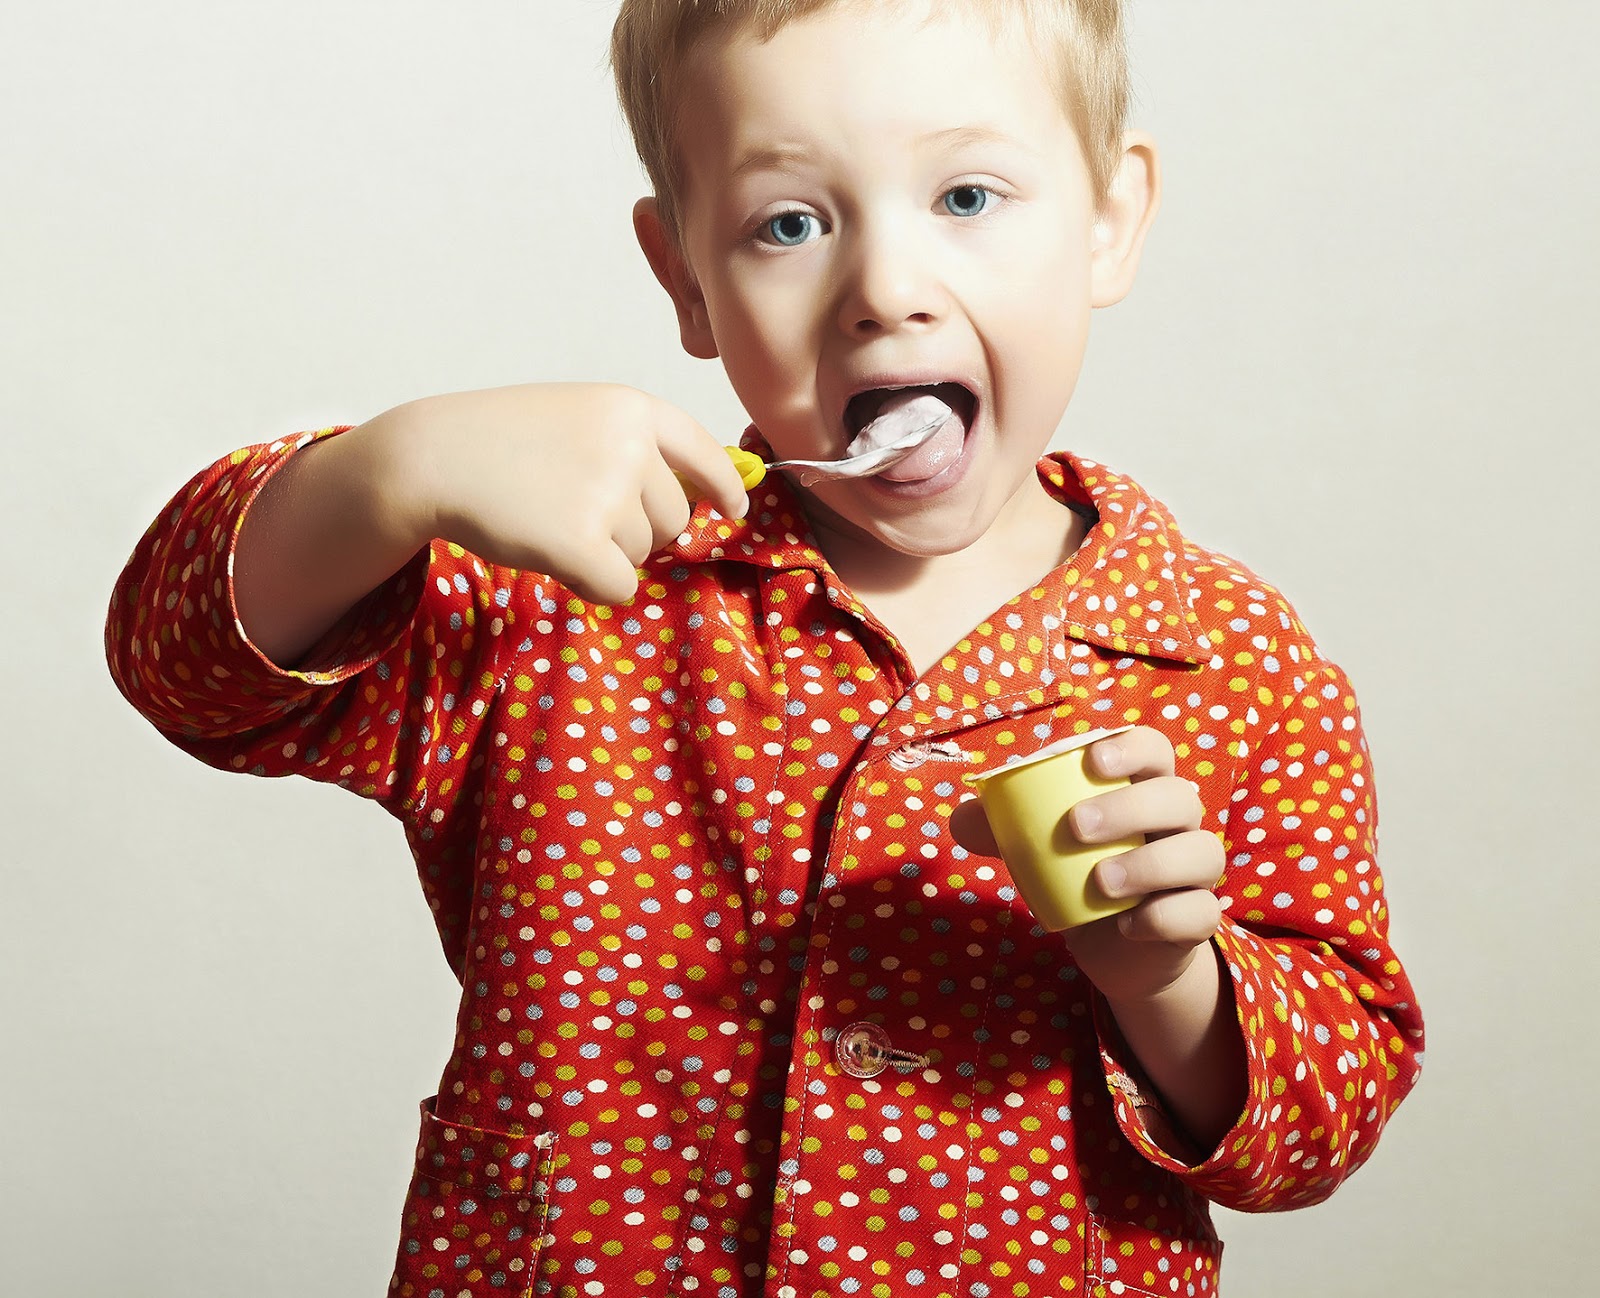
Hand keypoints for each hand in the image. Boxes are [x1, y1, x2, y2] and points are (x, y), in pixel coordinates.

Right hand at [391, 383, 749, 603]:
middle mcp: (630, 447)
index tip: (734, 508)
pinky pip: (620, 588)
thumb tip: (695, 502)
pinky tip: (551, 554)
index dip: (723, 486)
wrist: (431, 457)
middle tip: (573, 509)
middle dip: (636, 530)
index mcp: (632, 408)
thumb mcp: (576, 416)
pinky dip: (590, 584)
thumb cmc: (498, 441)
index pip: (703, 452)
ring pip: (644, 554)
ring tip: (550, 518)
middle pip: (674, 519)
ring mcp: (608, 494)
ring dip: (606, 553)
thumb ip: (632, 447)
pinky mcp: (583, 544)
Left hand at [951, 725, 1224, 1003]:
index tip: (1092, 762)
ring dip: (1150, 864)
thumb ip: (1001, 828)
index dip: (1131, 748)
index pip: (1154, 749)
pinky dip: (1166, 917)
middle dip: (1130, 807)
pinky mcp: (1197, 919)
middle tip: (1075, 827)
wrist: (1114, 947)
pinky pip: (1201, 913)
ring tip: (1101, 881)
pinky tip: (1128, 926)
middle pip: (1180, 797)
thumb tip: (961, 819)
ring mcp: (1193, 873)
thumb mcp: (1037, 848)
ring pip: (1204, 853)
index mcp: (1142, 789)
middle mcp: (1178, 824)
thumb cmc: (1076, 874)